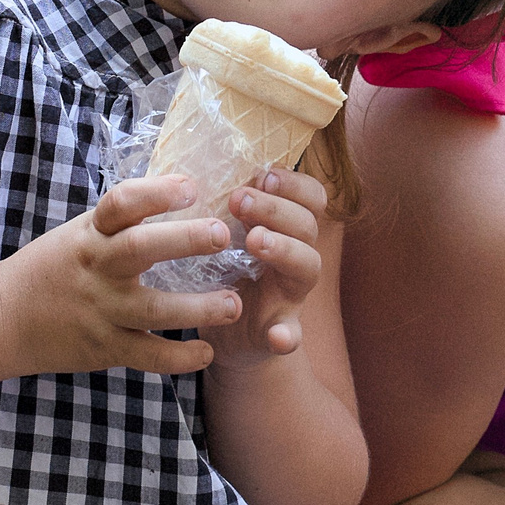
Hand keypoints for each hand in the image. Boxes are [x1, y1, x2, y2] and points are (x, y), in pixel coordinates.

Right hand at [0, 175, 240, 376]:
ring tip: (234, 305)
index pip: (122, 203)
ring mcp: (101, 309)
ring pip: (154, 309)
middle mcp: (97, 267)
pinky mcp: (104, 347)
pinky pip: (147, 355)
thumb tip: (183, 188)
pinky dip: (179, 358)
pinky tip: (206, 352)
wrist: (3, 317)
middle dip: (185, 240)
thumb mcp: (82, 233)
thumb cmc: (56, 267)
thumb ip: (123, 220)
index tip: (191, 187)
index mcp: (92, 233)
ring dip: (198, 308)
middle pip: (140, 249)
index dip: (156, 192)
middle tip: (222, 234)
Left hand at [204, 167, 326, 367]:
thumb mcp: (226, 235)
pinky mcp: (279, 331)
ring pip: (308, 266)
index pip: (311, 196)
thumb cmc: (224, 271)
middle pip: (307, 225)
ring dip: (286, 250)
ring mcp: (292, 294)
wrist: (226, 333)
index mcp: (287, 229)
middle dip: (275, 208)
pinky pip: (292, 334)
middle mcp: (297, 256)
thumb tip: (194, 166)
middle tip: (240, 200)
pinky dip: (289, 335)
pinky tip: (278, 337)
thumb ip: (227, 206)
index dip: (293, 182)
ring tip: (255, 241)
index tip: (262, 174)